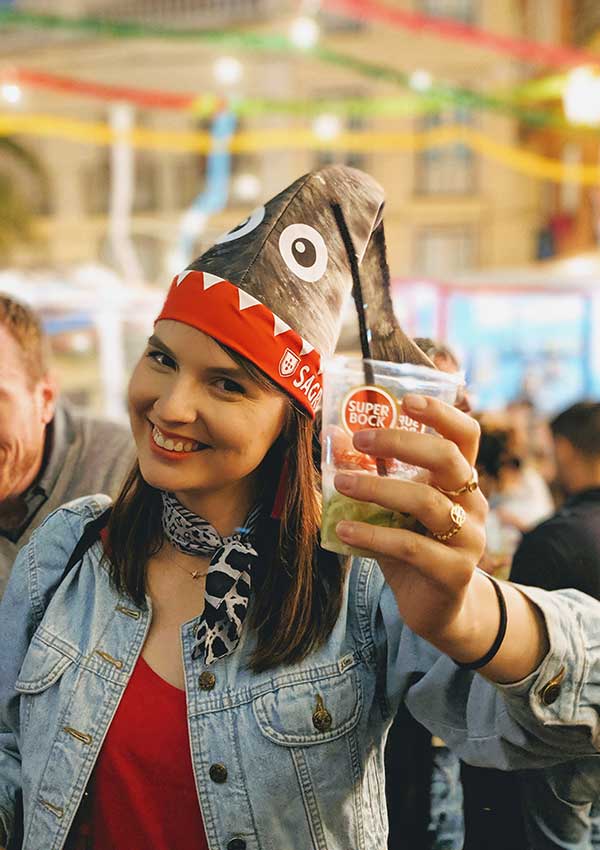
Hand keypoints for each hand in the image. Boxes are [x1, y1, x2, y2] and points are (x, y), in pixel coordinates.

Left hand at [334, 393, 487, 649]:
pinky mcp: (455, 572)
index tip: (406, 400)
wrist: (437, 608)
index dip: (442, 413)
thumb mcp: (390, 506)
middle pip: (447, 459)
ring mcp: (469, 538)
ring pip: (426, 502)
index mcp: (462, 480)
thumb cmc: (412, 545)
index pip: (466, 435)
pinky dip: (373, 536)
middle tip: (360, 439)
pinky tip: (343, 529)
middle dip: (400, 442)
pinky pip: (412, 547)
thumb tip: (332, 434)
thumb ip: (369, 472)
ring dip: (378, 488)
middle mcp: (473, 503)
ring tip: (341, 484)